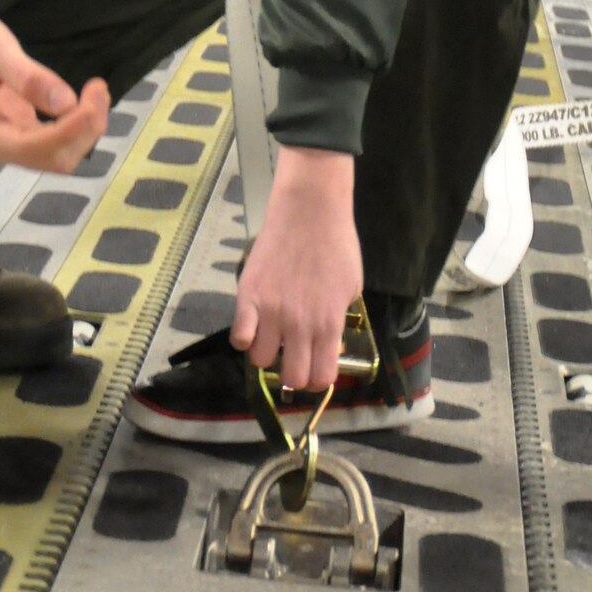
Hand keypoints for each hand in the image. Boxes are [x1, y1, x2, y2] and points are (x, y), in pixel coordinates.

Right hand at [0, 0, 109, 169]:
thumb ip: (27, 76)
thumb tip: (66, 103)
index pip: (34, 147)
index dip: (71, 128)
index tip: (94, 94)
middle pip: (51, 159)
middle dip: (83, 130)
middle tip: (98, 86)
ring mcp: (3, 146)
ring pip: (57, 156)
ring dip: (84, 130)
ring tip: (96, 90)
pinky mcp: (17, 137)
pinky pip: (54, 143)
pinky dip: (77, 126)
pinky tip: (87, 98)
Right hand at [230, 145, 360, 389]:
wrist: (310, 213)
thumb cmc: (336, 245)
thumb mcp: (352, 287)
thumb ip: (338, 318)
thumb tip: (328, 340)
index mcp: (329, 324)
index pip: (322, 378)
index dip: (317, 378)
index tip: (313, 367)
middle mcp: (300, 325)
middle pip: (292, 377)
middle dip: (293, 372)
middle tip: (291, 355)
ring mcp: (272, 312)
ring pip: (261, 361)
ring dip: (266, 352)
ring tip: (270, 334)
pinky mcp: (249, 297)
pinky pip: (239, 337)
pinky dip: (244, 337)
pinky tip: (251, 324)